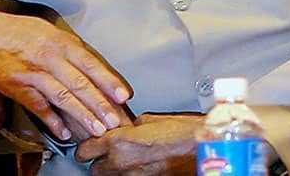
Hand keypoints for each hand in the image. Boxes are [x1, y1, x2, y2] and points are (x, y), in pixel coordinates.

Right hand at [0, 12, 130, 141]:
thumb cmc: (10, 29)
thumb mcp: (42, 28)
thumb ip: (64, 44)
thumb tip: (84, 60)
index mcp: (57, 41)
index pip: (89, 62)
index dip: (107, 80)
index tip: (122, 95)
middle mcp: (48, 56)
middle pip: (79, 83)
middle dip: (100, 104)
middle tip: (114, 120)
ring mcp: (33, 73)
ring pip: (63, 97)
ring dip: (82, 115)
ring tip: (97, 129)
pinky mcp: (18, 87)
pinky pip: (39, 107)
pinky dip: (53, 121)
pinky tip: (64, 132)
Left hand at [75, 112, 201, 174]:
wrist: (205, 148)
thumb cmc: (184, 133)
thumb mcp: (151, 120)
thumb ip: (131, 126)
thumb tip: (127, 127)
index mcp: (119, 142)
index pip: (85, 150)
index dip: (85, 147)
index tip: (87, 146)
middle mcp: (122, 163)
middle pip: (95, 169)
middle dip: (98, 161)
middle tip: (105, 153)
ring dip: (113, 170)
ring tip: (124, 160)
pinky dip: (129, 175)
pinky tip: (138, 167)